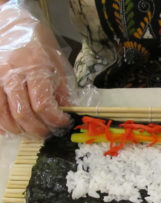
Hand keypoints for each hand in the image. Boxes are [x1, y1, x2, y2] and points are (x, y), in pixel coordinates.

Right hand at [0, 3, 71, 136]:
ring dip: (20, 130)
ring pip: (5, 115)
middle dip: (39, 129)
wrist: (11, 24)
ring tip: (33, 132)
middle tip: (48, 132)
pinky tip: (12, 129)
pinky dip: (1, 124)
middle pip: (23, 114)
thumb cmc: (38, 44)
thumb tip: (67, 112)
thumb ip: (61, 90)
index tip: (63, 123)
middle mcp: (12, 75)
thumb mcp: (57, 64)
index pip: (43, 105)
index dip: (55, 120)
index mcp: (35, 68)